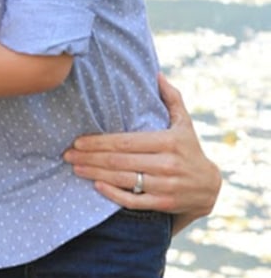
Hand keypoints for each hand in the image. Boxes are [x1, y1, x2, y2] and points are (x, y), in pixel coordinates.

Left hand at [63, 73, 221, 233]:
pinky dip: (113, 194)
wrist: (209, 187)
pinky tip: (96, 186)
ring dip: (95, 174)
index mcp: (169, 141)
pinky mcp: (163, 203)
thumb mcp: (185, 123)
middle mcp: (167, 163)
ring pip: (123, 180)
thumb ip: (171, 98)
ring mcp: (165, 186)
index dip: (100, 142)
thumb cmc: (190, 149)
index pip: (126, 142)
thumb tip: (156, 74)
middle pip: (120, 161)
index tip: (79, 141)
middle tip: (68, 154)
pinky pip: (133, 200)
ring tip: (75, 168)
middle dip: (90, 157)